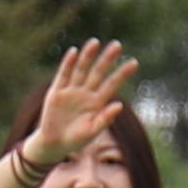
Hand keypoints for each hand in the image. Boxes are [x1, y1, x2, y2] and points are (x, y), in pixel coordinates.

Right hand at [22, 39, 136, 173]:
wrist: (54, 144)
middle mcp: (86, 93)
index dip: (122, 74)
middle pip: (98, 72)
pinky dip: (68, 64)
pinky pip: (63, 75)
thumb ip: (105, 119)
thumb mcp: (92, 131)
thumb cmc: (76, 140)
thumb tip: (120, 105)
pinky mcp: (57, 91)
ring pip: (81, 70)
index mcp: (97, 102)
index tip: (134, 63)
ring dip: (88, 56)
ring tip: (95, 42)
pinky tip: (74, 52)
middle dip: (107, 59)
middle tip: (117, 45)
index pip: (112, 84)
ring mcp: (71, 91)